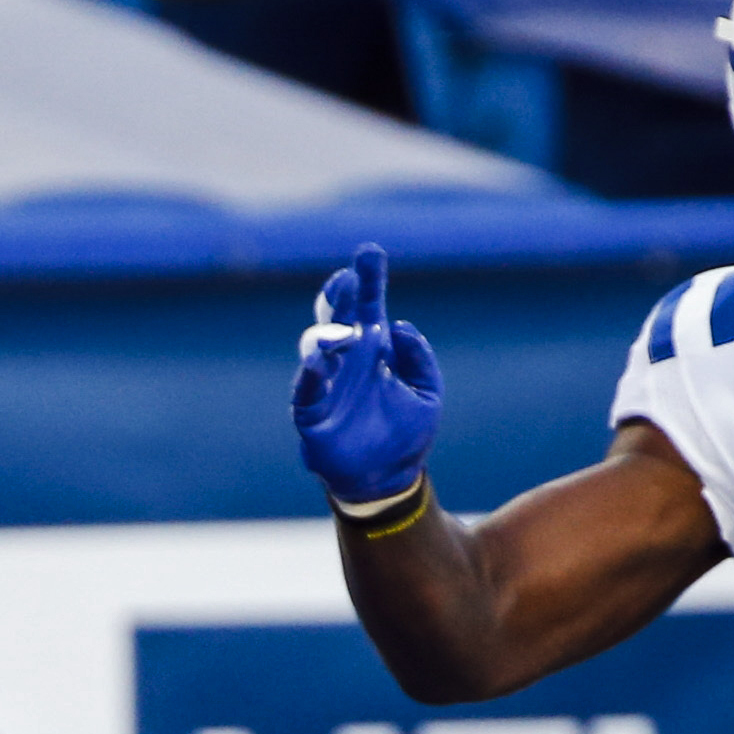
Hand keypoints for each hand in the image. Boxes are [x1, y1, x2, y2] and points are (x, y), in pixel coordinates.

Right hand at [292, 243, 440, 504]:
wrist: (388, 479)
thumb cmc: (406, 434)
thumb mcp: (427, 393)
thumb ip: (420, 359)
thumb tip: (400, 326)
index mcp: (374, 350)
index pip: (368, 307)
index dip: (367, 280)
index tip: (368, 253)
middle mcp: (346, 360)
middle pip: (338, 317)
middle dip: (340, 296)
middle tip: (349, 279)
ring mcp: (326, 384)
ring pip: (317, 347)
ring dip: (328, 335)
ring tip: (344, 332)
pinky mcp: (311, 413)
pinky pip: (306, 389)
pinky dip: (311, 373)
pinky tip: (320, 360)